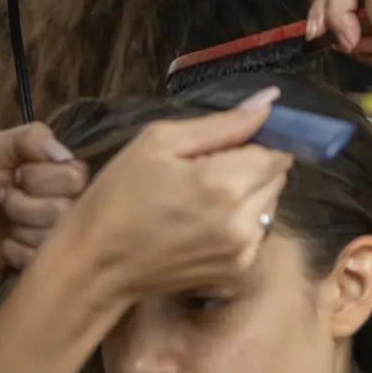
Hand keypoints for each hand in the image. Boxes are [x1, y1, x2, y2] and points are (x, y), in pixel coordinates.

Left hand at [0, 124, 87, 280]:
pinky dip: (13, 250)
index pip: (74, 177)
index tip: (16, 175)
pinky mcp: (53, 262)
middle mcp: (77, 204)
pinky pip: (39, 258)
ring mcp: (66, 237)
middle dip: (22, 205)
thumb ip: (29, 138)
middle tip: (6, 199)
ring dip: (17, 227)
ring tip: (7, 221)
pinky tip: (8, 242)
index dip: (37, 179)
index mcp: (71, 173)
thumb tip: (62, 154)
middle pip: (62, 209)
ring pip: (51, 236)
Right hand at [65, 90, 293, 302]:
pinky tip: (204, 223)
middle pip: (277, 177)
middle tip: (205, 170)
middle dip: (252, 167)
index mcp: (225, 184)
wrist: (94, 266)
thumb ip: (222, 123)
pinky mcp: (238, 272)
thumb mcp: (159, 142)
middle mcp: (244, 221)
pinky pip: (258, 231)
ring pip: (271, 203)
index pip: (276, 151)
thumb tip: (269, 100)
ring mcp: (244, 251)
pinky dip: (242, 221)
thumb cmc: (119, 196)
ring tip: (202, 198)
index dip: (254, 142)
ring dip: (250, 194)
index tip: (224, 145)